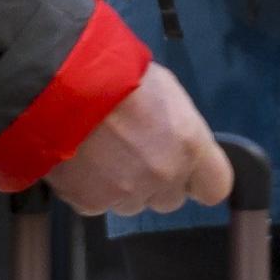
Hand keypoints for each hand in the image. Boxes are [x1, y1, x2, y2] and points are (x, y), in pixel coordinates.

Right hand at [52, 61, 233, 216]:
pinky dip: (89, 188)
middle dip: (156, 182)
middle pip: (169, 198)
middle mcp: (164, 177)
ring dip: (122, 186)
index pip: (215, 188)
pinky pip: (96, 204)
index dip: (199, 180)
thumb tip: (177, 143)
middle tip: (133, 153)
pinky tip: (80, 161)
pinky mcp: (91, 204)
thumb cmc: (118, 75)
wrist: (64, 87)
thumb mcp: (166, 92)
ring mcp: (127, 194)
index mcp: (190, 146)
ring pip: (132, 203)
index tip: (189, 173)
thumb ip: (179, 130)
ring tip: (101, 152)